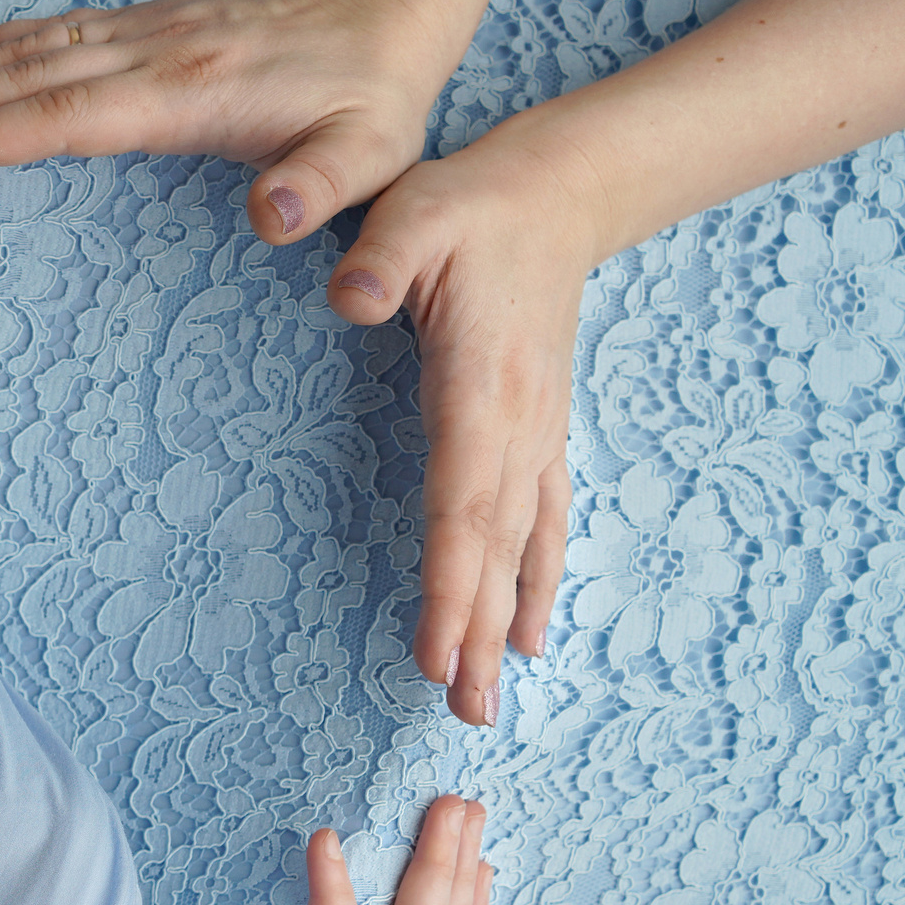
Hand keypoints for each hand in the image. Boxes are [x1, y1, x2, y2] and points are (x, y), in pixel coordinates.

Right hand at [0, 0, 447, 240]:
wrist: (388, 18)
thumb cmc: (374, 108)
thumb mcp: (370, 159)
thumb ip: (321, 189)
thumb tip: (270, 219)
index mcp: (193, 94)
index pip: (73, 116)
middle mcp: (155, 54)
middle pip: (29, 79)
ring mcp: (145, 34)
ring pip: (30, 51)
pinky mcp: (144, 28)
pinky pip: (53, 32)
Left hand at [321, 129, 599, 720]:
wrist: (555, 191)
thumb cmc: (467, 205)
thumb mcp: (414, 212)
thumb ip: (380, 258)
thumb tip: (349, 301)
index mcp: (481, 387)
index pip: (461, 503)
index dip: (449, 582)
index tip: (435, 650)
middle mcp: (519, 425)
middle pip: (494, 547)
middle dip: (476, 633)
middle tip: (463, 713)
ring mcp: (538, 432)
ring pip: (522, 546)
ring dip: (503, 624)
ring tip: (487, 698)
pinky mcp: (540, 431)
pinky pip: (545, 522)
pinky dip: (536, 582)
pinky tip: (530, 634)